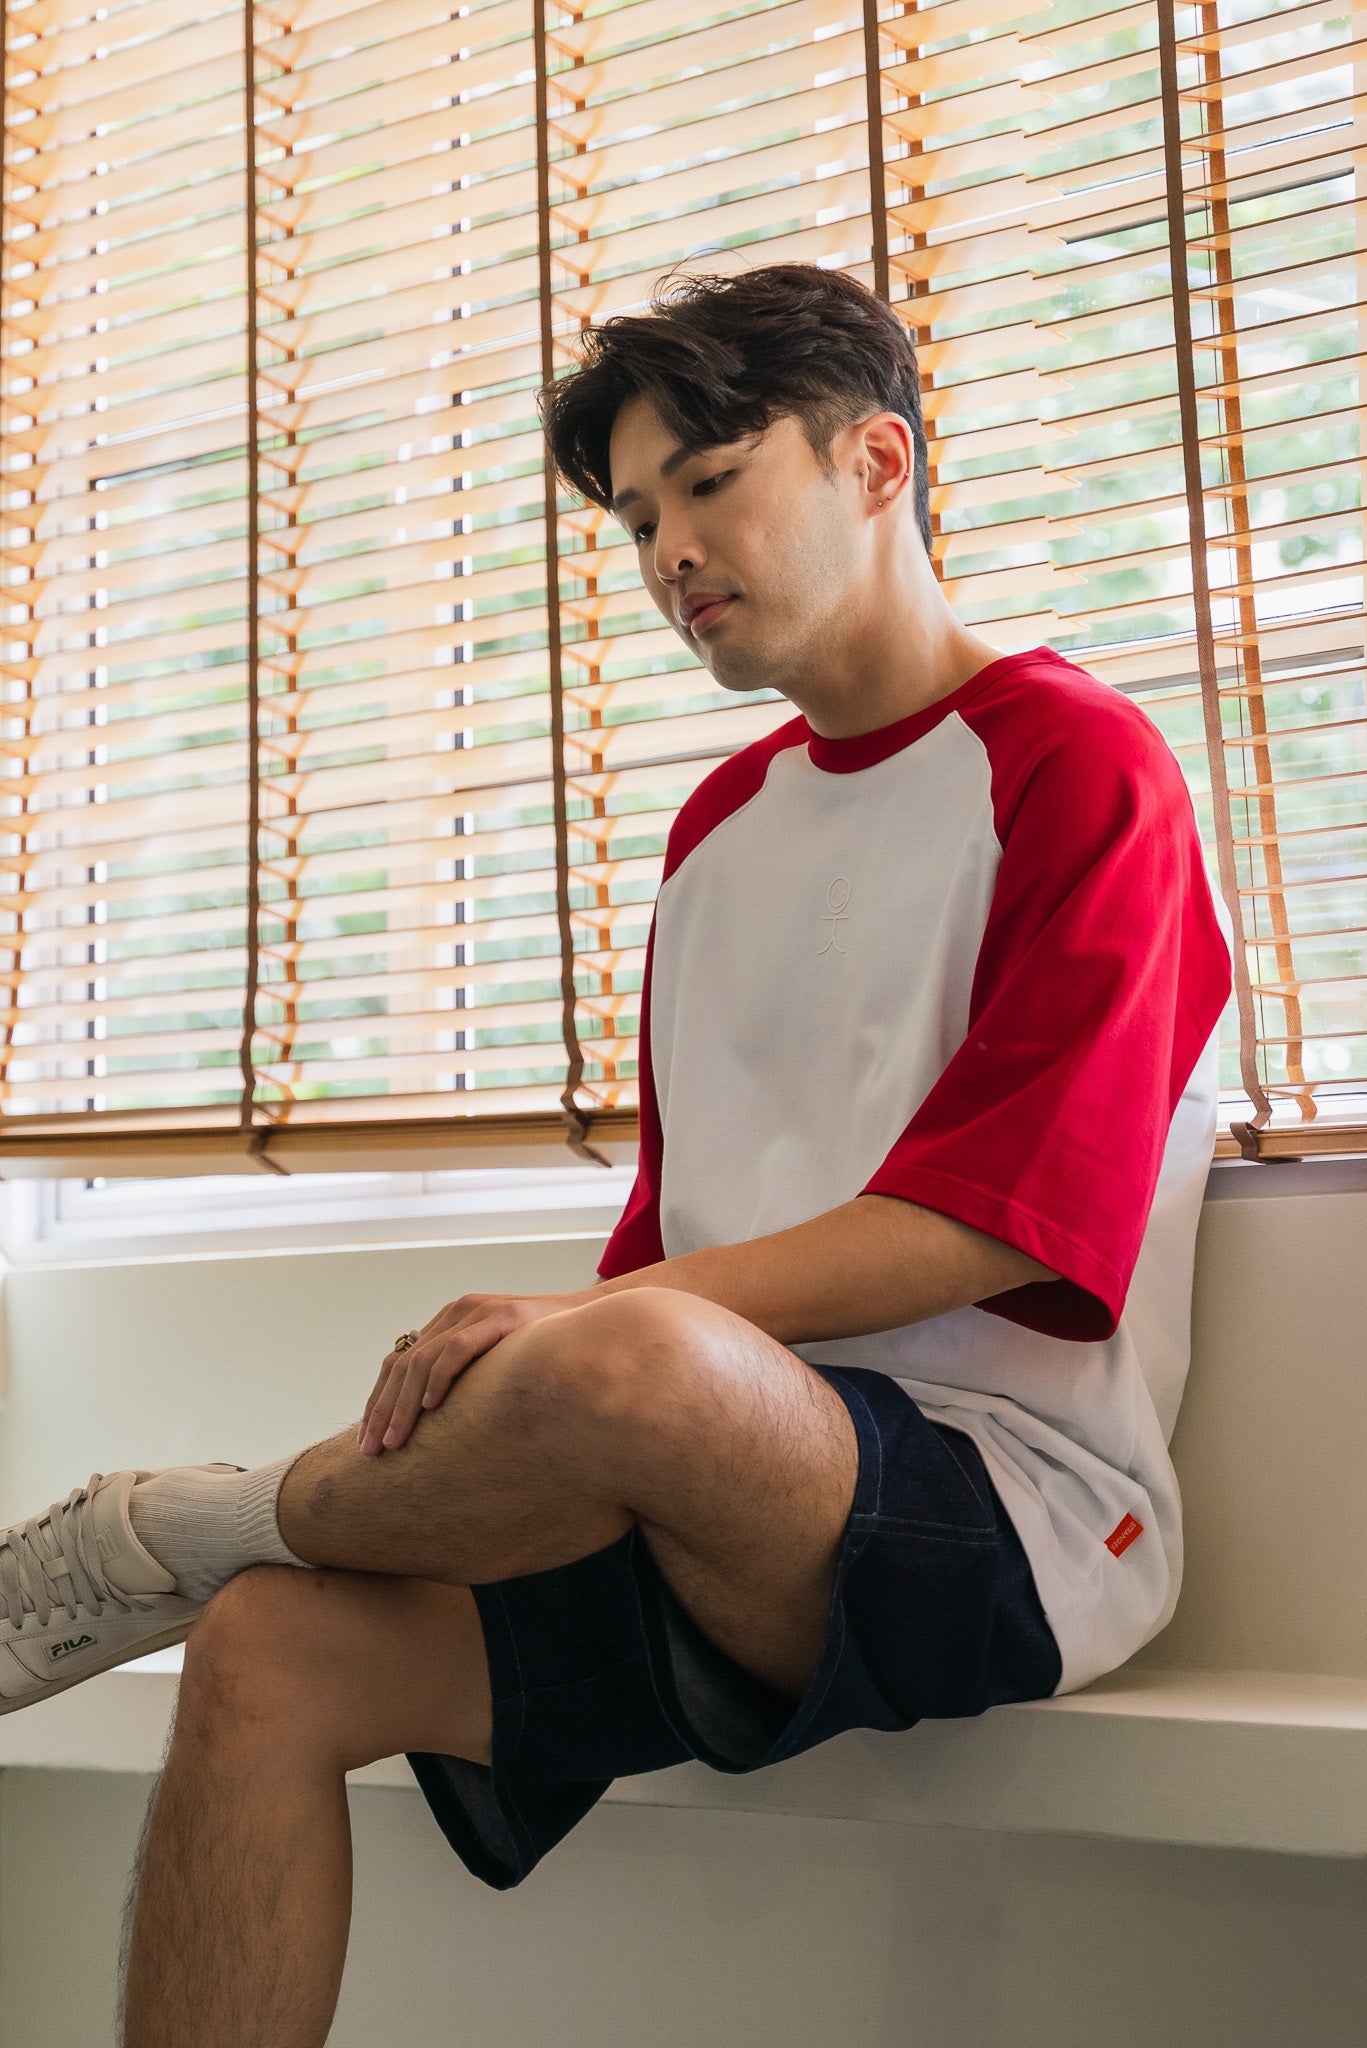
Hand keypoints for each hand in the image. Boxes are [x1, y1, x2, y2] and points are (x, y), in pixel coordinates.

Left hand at [357, 1289, 593, 1455]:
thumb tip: (434, 1426)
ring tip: (395, 1441)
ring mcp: (476, 1311)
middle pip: (401, 1364)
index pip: (398, 1362)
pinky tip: (430, 1408)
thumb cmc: (543, 1350)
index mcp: (448, 1322)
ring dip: (403, 1406)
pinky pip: (457, 1349)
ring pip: (421, 1361)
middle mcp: (456, 1312)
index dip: (379, 1402)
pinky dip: (439, 1379)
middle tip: (370, 1451)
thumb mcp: (495, 1363)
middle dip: (382, 1410)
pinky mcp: (499, 1316)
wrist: (590, 1321)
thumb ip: (466, 1379)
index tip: (368, 1441)